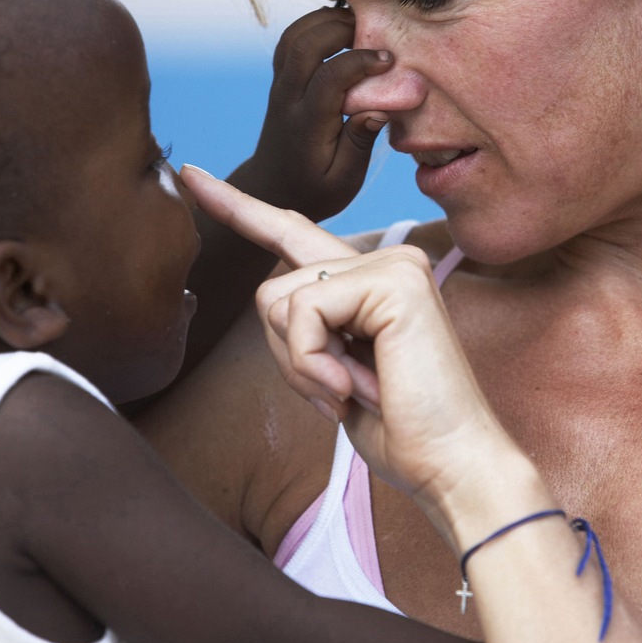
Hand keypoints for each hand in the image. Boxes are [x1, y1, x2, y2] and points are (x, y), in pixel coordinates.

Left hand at [181, 168, 510, 516]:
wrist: (451, 464)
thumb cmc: (400, 429)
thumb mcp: (333, 371)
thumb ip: (308, 327)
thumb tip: (273, 297)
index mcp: (371, 279)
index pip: (292, 233)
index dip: (239, 208)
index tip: (190, 177)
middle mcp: (385, 259)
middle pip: (271, 289)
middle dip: (286, 355)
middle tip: (341, 392)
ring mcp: (392, 264)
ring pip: (279, 301)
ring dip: (301, 364)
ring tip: (354, 390)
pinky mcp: (393, 279)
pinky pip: (303, 312)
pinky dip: (312, 363)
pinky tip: (355, 388)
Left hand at [232, 7, 391, 221]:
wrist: (272, 190)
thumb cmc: (315, 189)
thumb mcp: (343, 181)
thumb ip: (359, 145)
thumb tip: (378, 110)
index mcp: (307, 124)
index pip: (329, 77)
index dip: (360, 61)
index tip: (389, 60)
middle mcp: (288, 99)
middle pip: (304, 44)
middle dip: (341, 28)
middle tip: (375, 32)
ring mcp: (279, 86)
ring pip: (293, 36)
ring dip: (325, 20)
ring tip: (360, 24)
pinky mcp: (280, 80)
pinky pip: (291, 40)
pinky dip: (314, 25)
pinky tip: (340, 29)